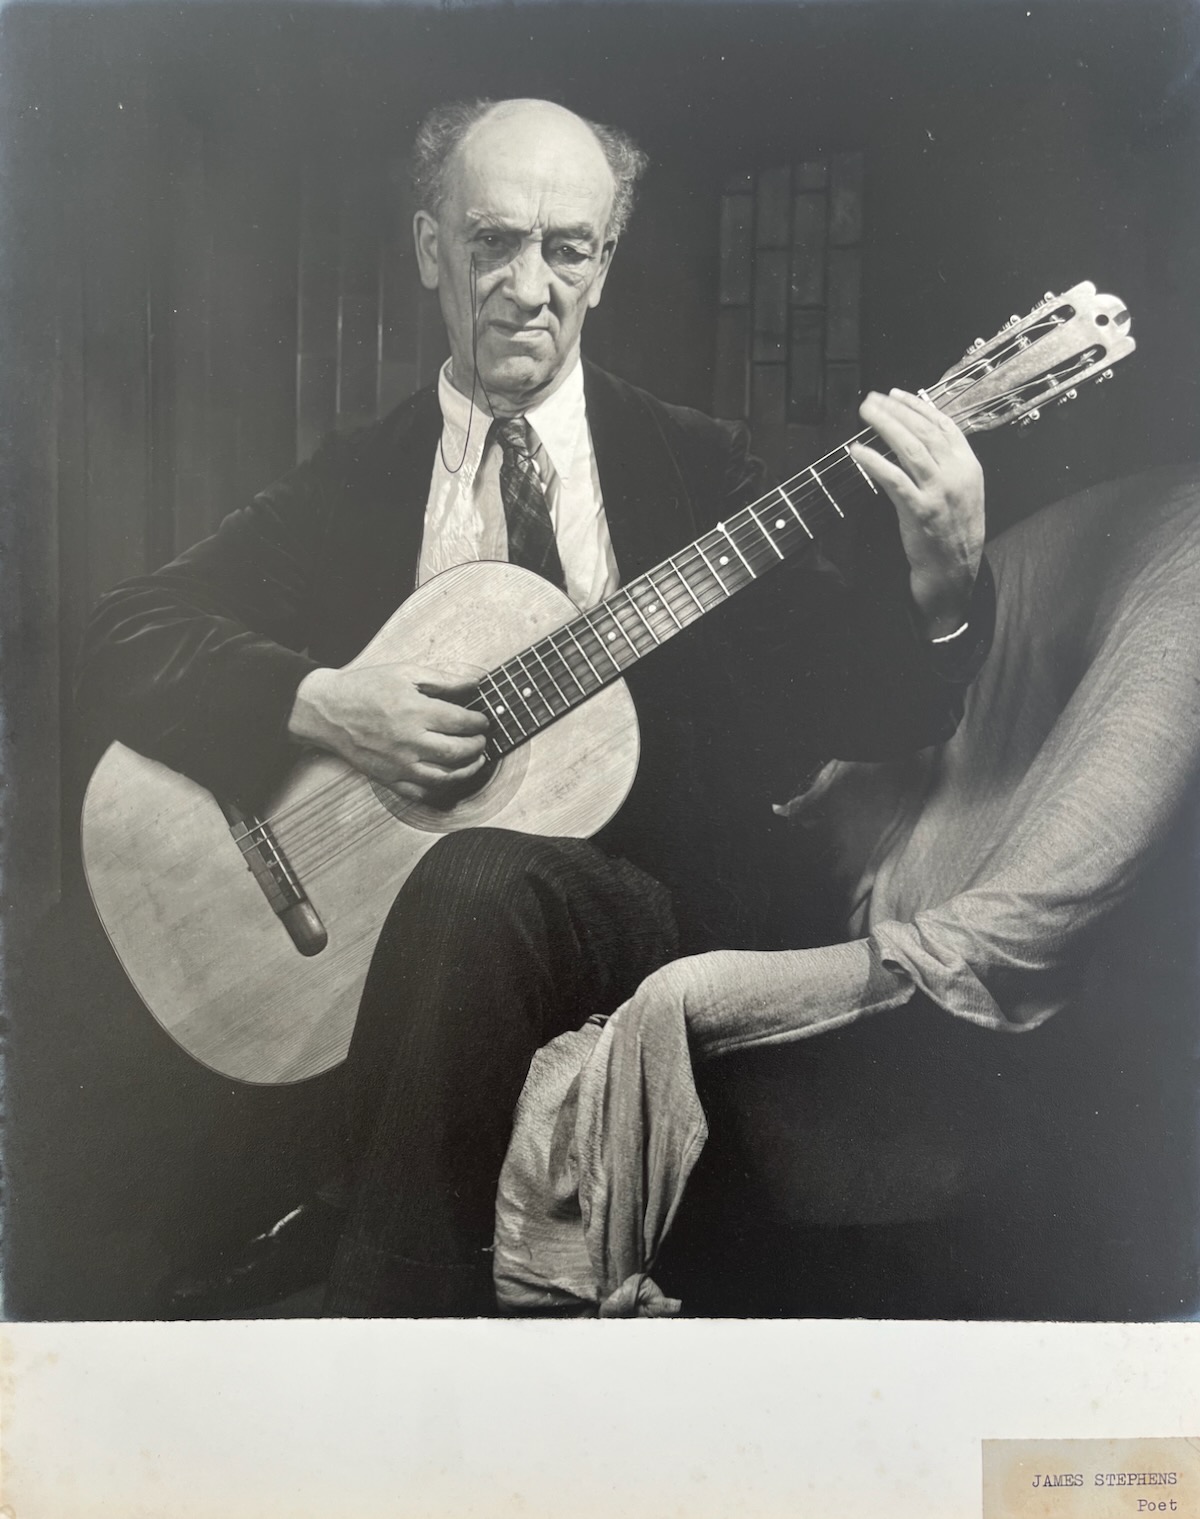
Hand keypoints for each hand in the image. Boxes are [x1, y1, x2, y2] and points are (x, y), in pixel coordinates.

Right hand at [287, 661, 489, 801]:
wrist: (327, 711)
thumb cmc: (365, 688)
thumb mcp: (404, 672)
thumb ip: (442, 679)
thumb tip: (474, 684)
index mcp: (415, 711)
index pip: (461, 722)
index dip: (479, 722)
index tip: (483, 721)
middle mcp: (409, 741)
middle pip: (459, 752)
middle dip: (478, 746)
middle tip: (482, 740)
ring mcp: (399, 765)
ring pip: (445, 778)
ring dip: (468, 771)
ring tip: (476, 761)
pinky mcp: (388, 780)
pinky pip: (422, 793)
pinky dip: (442, 790)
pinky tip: (450, 779)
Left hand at [849, 388, 984, 638]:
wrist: (954, 570)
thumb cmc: (952, 530)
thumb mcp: (960, 491)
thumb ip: (945, 464)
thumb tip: (918, 436)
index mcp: (968, 465)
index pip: (943, 424)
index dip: (917, 406)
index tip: (895, 393)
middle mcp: (956, 473)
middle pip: (923, 431)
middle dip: (895, 410)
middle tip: (871, 399)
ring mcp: (939, 491)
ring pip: (910, 448)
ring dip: (885, 426)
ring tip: (865, 413)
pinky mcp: (920, 510)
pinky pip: (894, 479)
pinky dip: (874, 461)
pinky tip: (857, 451)